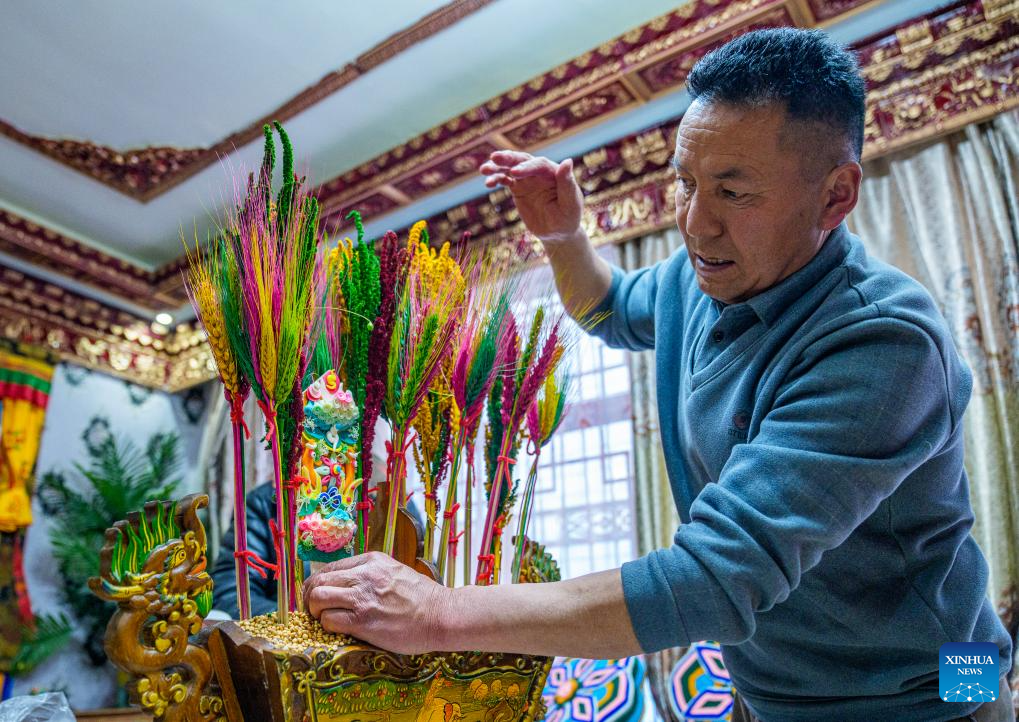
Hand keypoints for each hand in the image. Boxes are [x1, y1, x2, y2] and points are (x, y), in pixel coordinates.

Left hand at [302, 551, 451, 653]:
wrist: (441, 615)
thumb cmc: (421, 598)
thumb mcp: (394, 571)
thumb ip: (369, 573)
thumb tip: (344, 582)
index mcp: (371, 561)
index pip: (329, 567)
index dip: (317, 583)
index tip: (318, 595)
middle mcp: (364, 575)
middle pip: (318, 581)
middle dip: (311, 597)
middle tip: (315, 610)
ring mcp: (363, 597)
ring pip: (318, 598)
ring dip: (316, 611)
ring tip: (325, 619)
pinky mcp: (363, 621)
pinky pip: (329, 620)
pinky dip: (328, 626)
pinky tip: (339, 629)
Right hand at [479, 151, 584, 246]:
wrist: (557, 232)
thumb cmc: (568, 218)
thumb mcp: (571, 204)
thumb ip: (567, 184)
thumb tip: (567, 161)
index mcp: (554, 173)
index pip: (539, 165)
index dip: (527, 167)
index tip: (515, 173)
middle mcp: (539, 172)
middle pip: (523, 160)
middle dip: (508, 158)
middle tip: (494, 158)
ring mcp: (527, 179)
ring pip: (510, 168)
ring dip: (497, 167)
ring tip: (484, 170)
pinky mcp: (518, 188)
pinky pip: (505, 180)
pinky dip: (496, 179)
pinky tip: (488, 183)